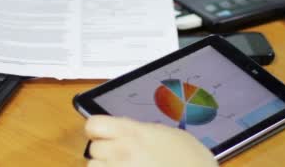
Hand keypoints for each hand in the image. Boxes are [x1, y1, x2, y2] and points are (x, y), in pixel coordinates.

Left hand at [85, 115, 217, 166]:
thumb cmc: (191, 159)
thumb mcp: (167, 134)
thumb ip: (140, 131)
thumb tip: (124, 131)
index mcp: (133, 133)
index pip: (94, 125)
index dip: (98, 130)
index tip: (105, 135)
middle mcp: (122, 153)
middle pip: (93, 150)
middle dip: (105, 154)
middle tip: (122, 158)